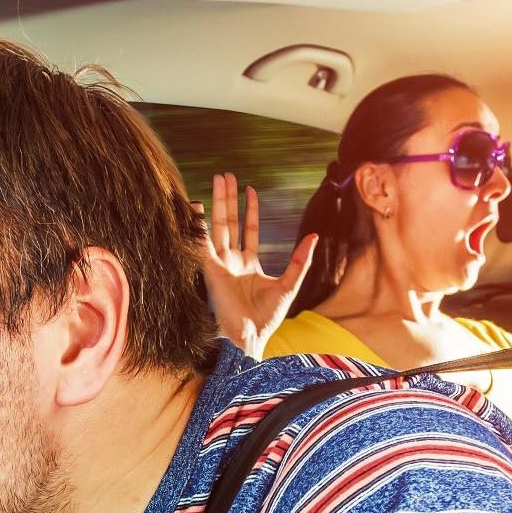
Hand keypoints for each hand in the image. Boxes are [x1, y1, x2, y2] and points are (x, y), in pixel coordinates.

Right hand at [197, 172, 317, 359]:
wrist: (249, 336)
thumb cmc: (267, 318)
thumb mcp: (290, 284)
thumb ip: (300, 261)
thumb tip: (314, 237)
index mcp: (249, 265)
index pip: (248, 230)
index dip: (249, 209)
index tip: (250, 189)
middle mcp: (232, 262)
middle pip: (230, 223)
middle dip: (229, 199)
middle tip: (227, 176)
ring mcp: (220, 264)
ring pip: (219, 227)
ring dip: (218, 203)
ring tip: (219, 180)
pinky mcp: (210, 269)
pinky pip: (203, 242)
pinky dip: (199, 224)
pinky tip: (197, 206)